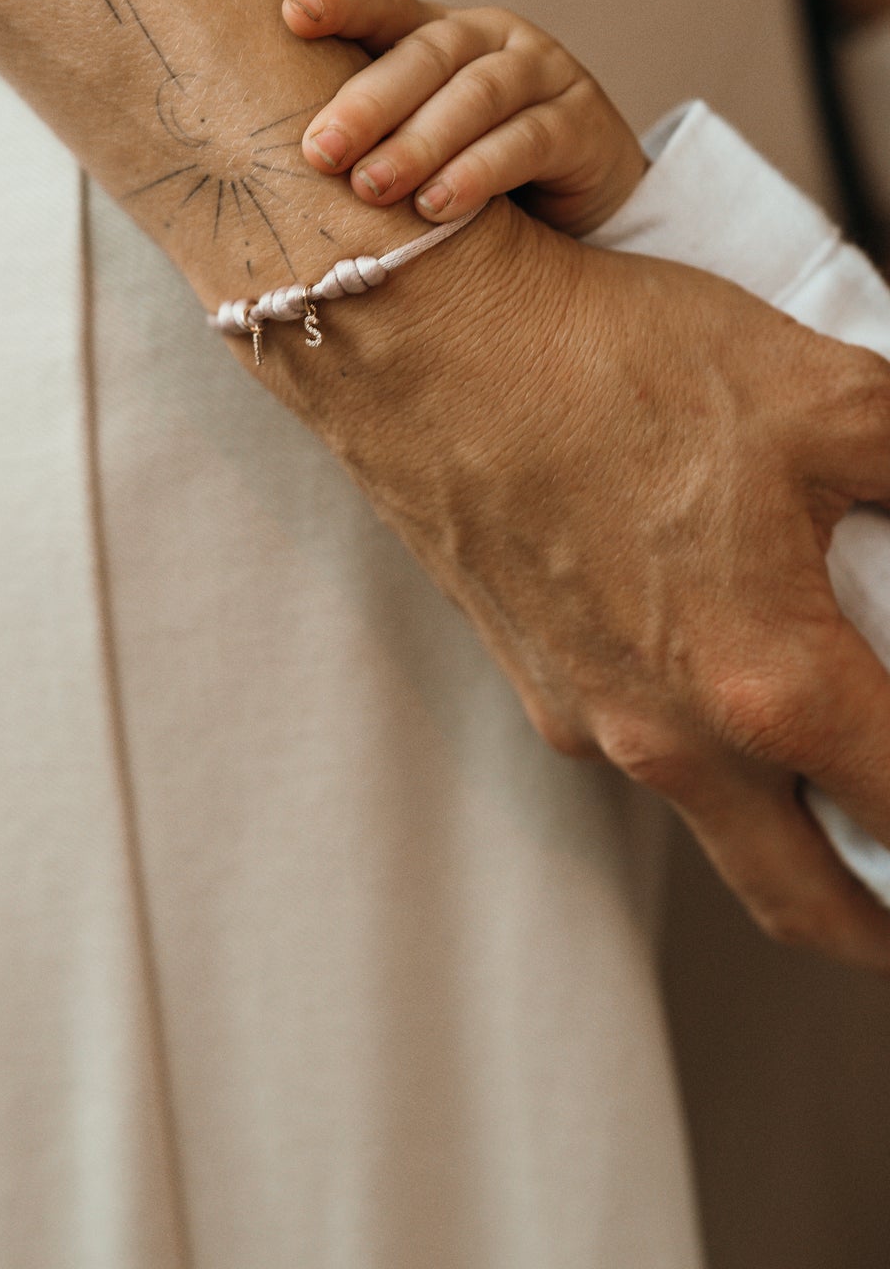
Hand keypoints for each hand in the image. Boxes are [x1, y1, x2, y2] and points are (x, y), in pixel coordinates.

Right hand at [252, 189, 889, 972]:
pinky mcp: (539, 685)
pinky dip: (708, 744)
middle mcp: (674, 737)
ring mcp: (593, 722)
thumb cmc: (608, 364)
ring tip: (839, 763)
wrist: (424, 343)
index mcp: (768, 684)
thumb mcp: (827, 397)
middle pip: (805, 900)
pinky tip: (721, 657)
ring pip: (720, 823)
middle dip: (879, 925)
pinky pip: (645, 747)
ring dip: (792, 828)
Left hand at [281, 0, 646, 235]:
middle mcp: (490, 40)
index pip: (386, 6)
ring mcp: (542, 73)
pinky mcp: (582, 121)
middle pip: (426, 54)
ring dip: (420, 142)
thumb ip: (368, 143)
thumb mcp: (418, 151)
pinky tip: (439, 207)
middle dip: (368, 104)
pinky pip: (527, 140)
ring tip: (374, 188)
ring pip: (477, 96)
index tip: (292, 14)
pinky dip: (480, 173)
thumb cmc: (473, 180)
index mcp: (438, 36)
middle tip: (320, 152)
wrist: (580, 212)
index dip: (342, 5)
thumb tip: (277, 170)